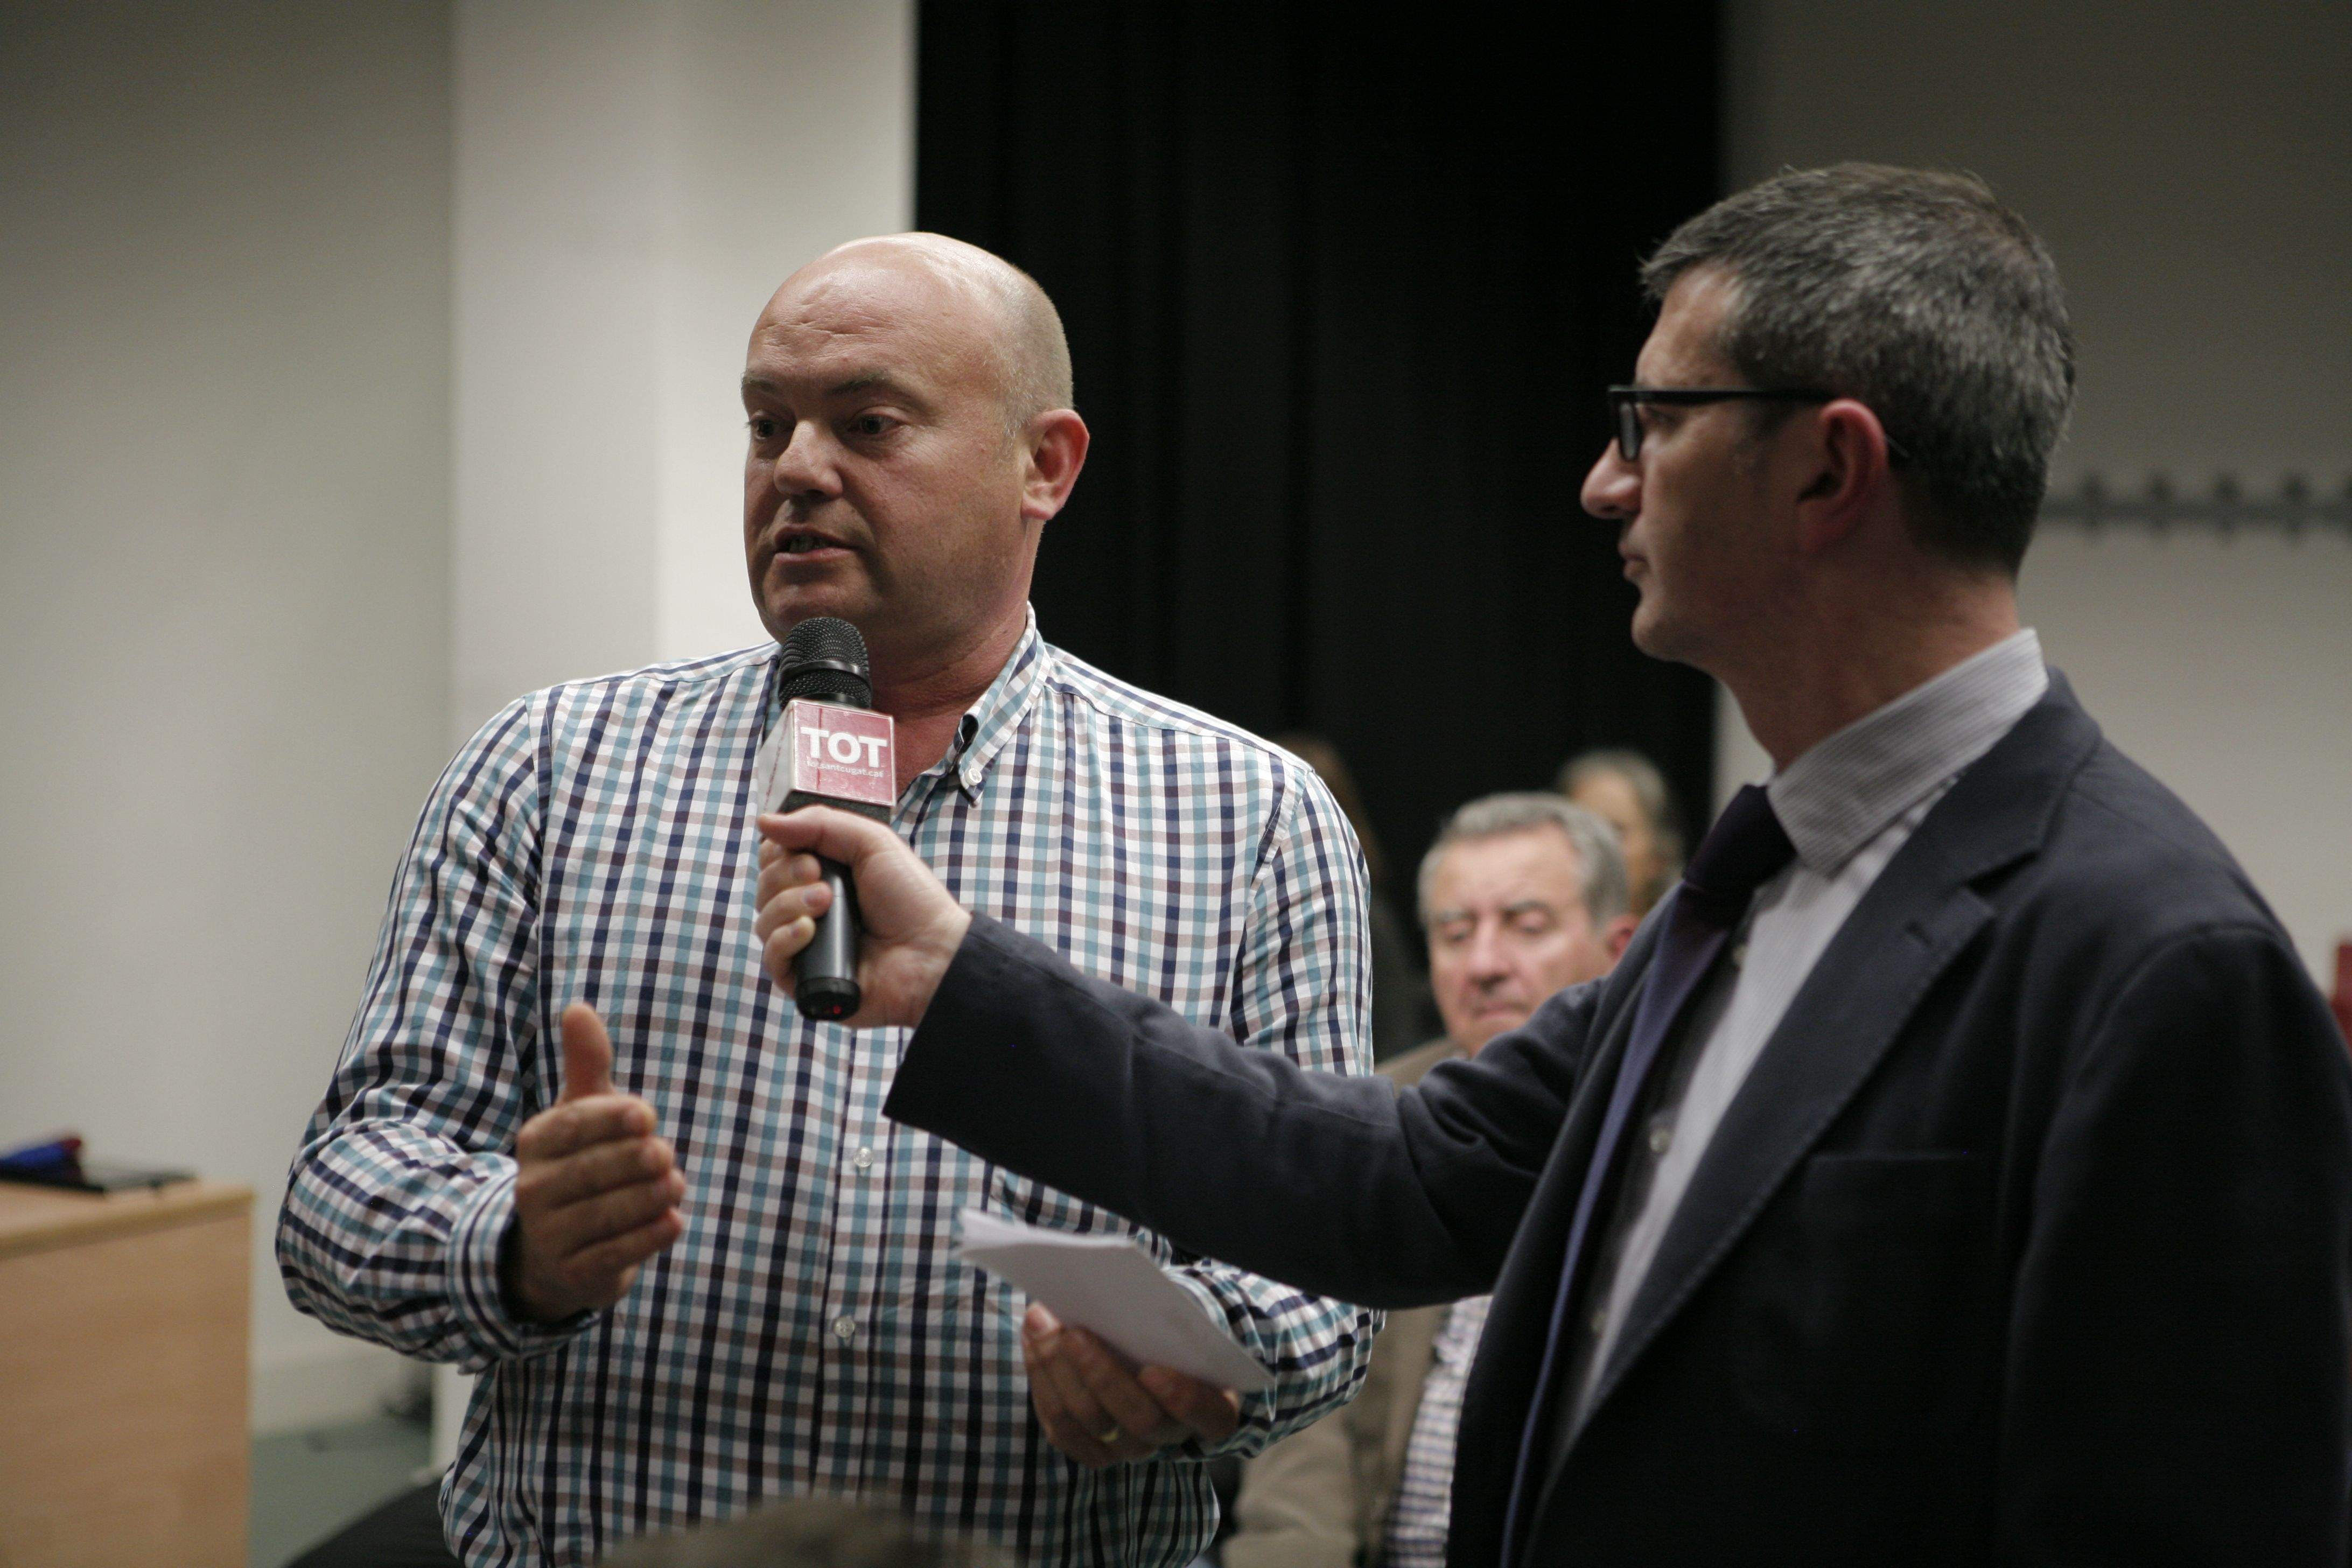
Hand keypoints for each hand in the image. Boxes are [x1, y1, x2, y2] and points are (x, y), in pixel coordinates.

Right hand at [500, 1003, 686, 1322]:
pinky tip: (674, 1221)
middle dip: (637, 1161)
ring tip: (674, 1184)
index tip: (647, 1115)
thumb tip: (579, 1007)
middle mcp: (534, 1189)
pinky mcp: (574, 1273)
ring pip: (607, 1214)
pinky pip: (616, 1254)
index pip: (573, 1126)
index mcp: (537, 1143)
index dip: (612, 1118)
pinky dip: (649, 1237)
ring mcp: (550, 1235)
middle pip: (594, 1171)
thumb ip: (587, 1064)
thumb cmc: (580, 1165)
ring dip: (649, 1197)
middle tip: (666, 1154)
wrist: (554, 1250)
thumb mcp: (579, 1114)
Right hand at [753, 806, 971, 1027]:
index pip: (773, 860)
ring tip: (825, 903)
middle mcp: (808, 909)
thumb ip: (819, 824)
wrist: (932, 951)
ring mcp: (805, 946)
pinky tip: (809, 931)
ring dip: (788, 904)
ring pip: (763, 920)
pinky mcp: (804, 980)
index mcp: (822, 876)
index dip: (779, 853)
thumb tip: (764, 821)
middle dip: (786, 875)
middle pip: (764, 887)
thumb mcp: (871, 842)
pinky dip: (784, 939)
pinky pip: (771, 959)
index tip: (808, 853)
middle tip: (820, 875)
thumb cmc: (910, 897)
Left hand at [1020, 1304, 1240, 1467]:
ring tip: (1040, 1324)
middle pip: (1140, 1419)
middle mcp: (1173, 1435)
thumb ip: (1155, 1311)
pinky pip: (1062, 1430)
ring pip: (1092, 1422)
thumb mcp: (1177, 1319)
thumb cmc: (1168, 1331)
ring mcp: (1131, 1448)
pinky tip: (1032, 1344)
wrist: (1150, 1355)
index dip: (1183, 1397)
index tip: (1151, 1368)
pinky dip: (1042, 1384)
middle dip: (1101, 1374)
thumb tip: (1101, 1289)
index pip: (1209, 1415)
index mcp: (1213, 1407)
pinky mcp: (1091, 1450)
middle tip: (1074, 1332)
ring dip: (1059, 1370)